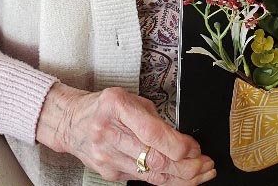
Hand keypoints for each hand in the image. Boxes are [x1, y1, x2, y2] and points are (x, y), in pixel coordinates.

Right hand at [36, 82, 215, 183]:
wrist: (71, 122)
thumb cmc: (105, 106)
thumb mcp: (130, 99)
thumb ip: (154, 119)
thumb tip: (183, 141)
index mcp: (116, 106)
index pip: (152, 133)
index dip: (178, 145)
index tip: (195, 148)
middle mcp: (109, 133)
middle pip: (153, 159)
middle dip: (186, 166)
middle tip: (206, 164)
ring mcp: (107, 157)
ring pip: (150, 175)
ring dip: (181, 177)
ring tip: (202, 173)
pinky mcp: (109, 174)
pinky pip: (142, 179)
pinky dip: (165, 179)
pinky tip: (181, 177)